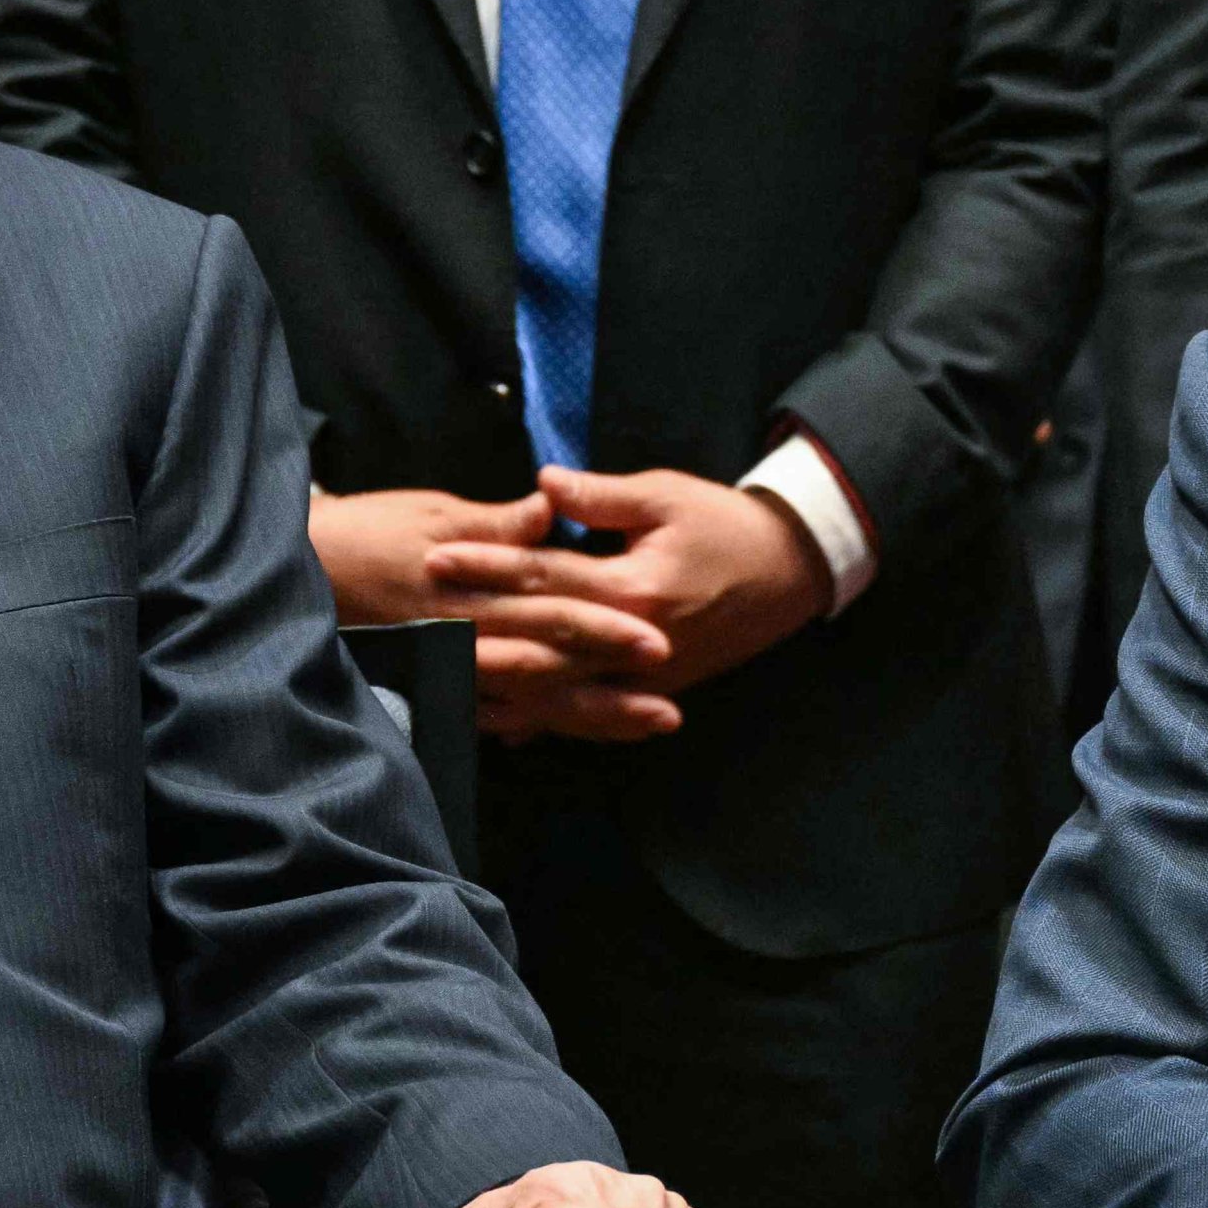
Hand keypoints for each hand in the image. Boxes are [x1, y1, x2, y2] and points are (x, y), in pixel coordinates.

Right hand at [307, 486, 678, 744]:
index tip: (657, 642)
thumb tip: (552, 509)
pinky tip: (577, 736)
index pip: (551, 612)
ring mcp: (451, 669)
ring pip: (531, 701)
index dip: (605, 629)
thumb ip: (498, 523)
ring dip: (590, 717)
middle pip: (551, 670)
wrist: (302, 569)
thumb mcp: (434, 512)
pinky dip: (535, 726)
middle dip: (611, 692)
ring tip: (646, 724)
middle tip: (670, 710)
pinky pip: (493, 715)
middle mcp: (465, 639)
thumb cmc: (370, 530)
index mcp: (473, 591)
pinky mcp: (436, 684)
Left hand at [423, 466, 832, 700]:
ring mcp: (642, 677)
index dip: (488, 566)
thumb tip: (542, 484)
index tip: (437, 557)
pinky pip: (586, 712)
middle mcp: (633, 645)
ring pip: (556, 692)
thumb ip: (601, 495)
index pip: (545, 578)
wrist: (790, 571)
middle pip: (537, 644)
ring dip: (497, 687)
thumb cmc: (726, 524)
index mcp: (635, 591)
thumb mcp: (666, 496)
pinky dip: (542, 718)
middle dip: (474, 631)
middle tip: (417, 620)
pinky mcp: (650, 691)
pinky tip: (499, 723)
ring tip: (439, 678)